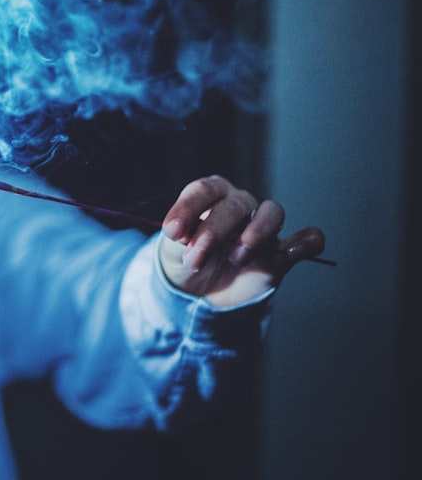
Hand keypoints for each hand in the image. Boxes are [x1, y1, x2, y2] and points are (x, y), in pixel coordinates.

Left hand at [158, 175, 325, 307]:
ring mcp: (263, 227)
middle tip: (196, 259)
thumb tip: (181, 233)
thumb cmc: (184, 258)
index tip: (173, 232)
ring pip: (272, 212)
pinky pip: (308, 238)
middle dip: (213, 232)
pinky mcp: (282, 252)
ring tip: (237, 258)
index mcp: (210, 196)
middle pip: (234, 205)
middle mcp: (238, 204)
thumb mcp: (172, 249)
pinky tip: (293, 251)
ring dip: (256, 233)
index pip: (204, 190)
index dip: (188, 208)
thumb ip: (178, 238)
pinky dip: (307, 241)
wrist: (200, 289)